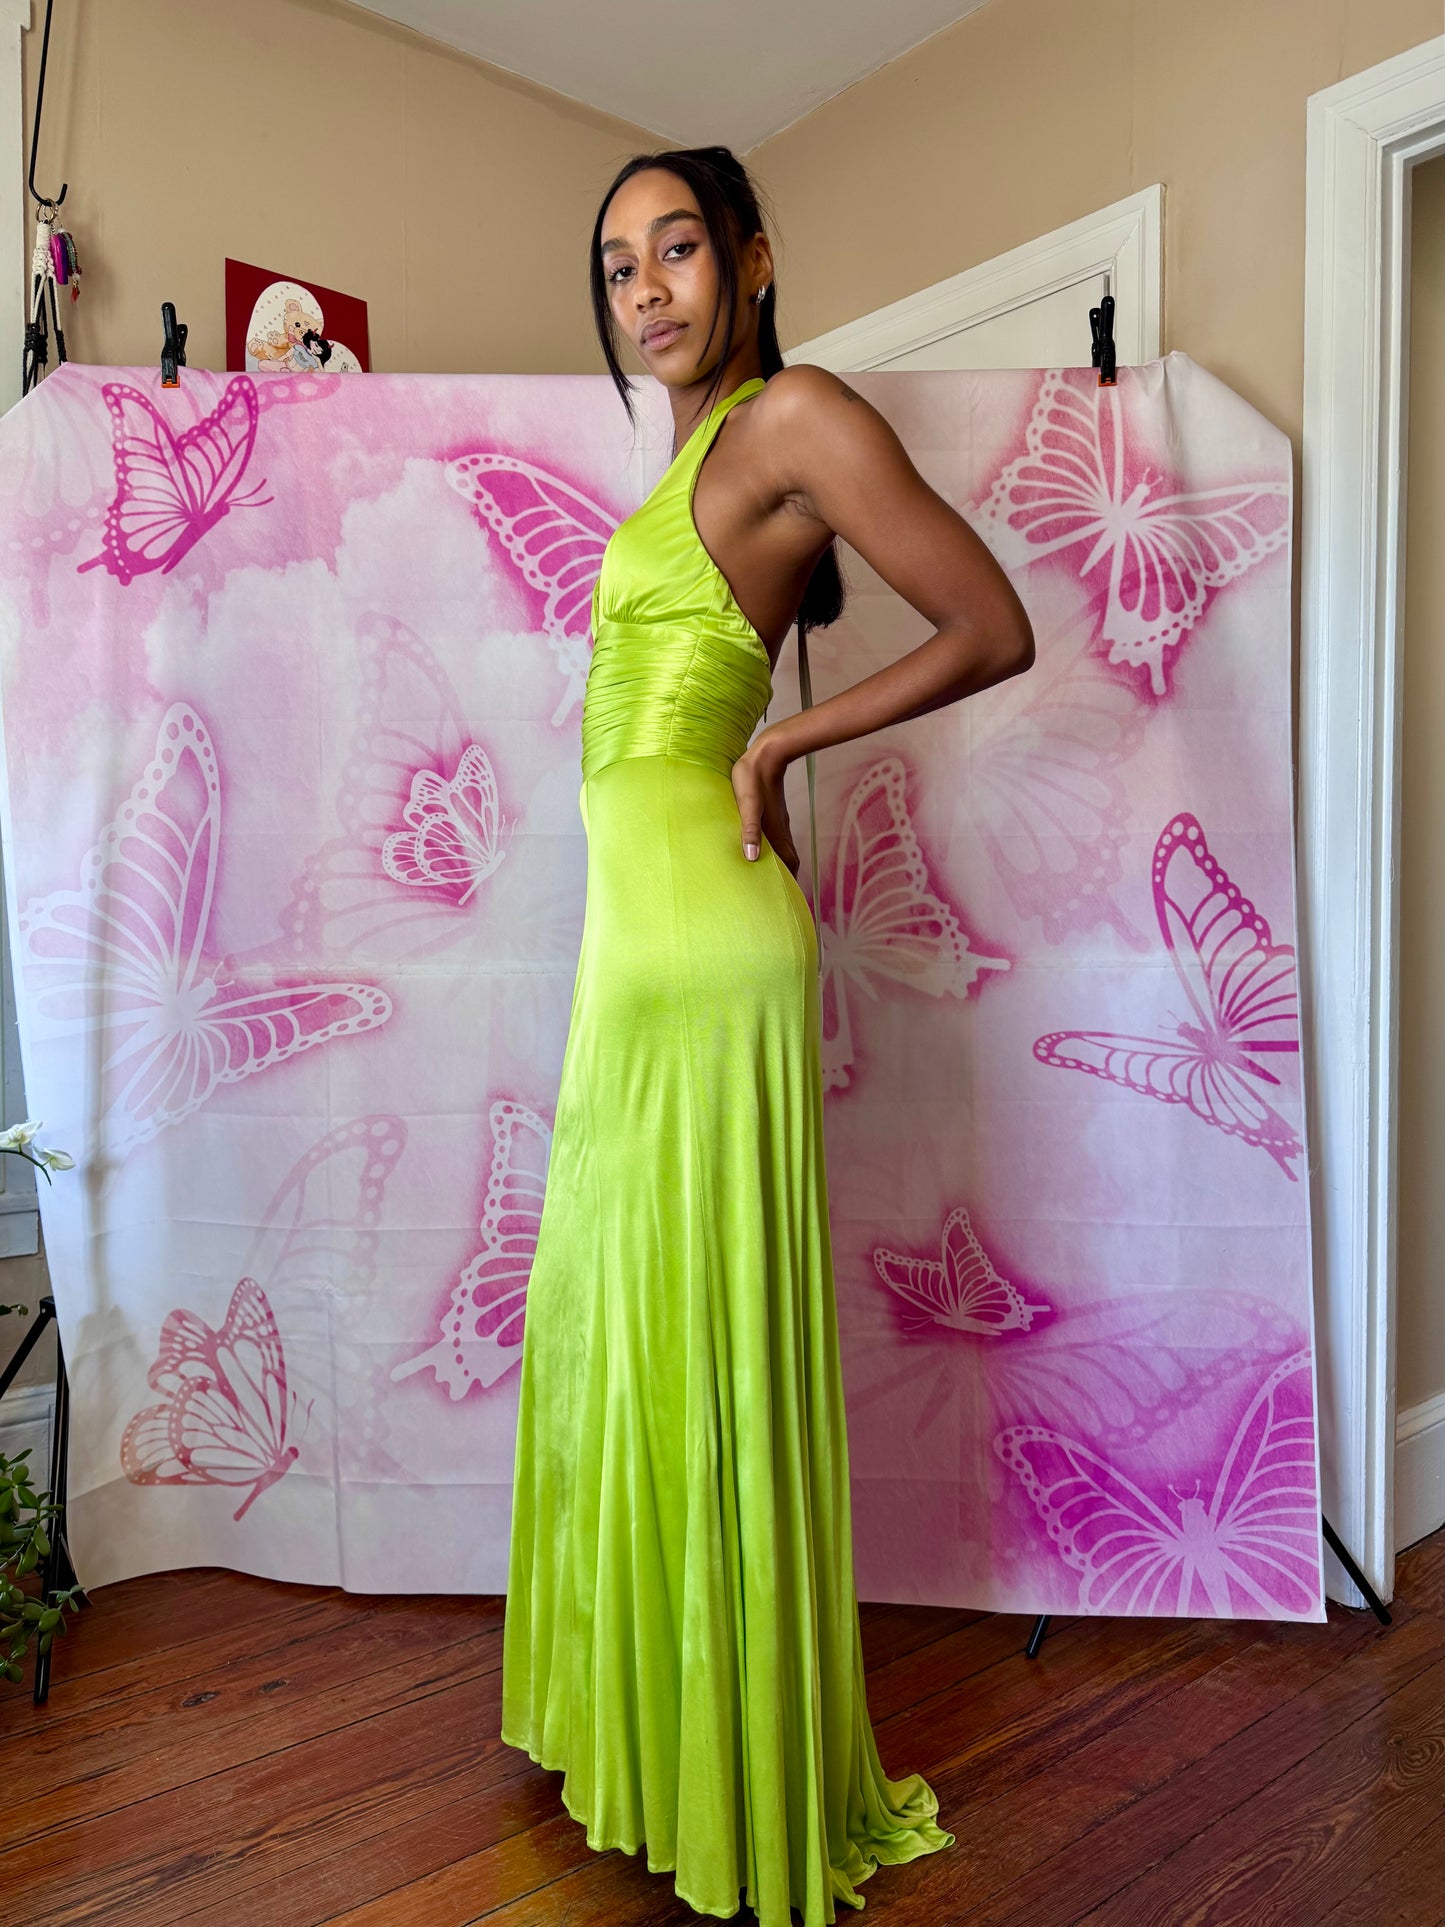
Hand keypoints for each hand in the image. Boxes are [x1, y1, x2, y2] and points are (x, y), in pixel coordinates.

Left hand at [731, 732, 798, 876]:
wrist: (767, 753)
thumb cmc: (752, 777)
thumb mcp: (747, 804)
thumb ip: (749, 830)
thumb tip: (751, 858)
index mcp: (775, 831)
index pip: (789, 862)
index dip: (790, 880)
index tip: (788, 896)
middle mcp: (780, 828)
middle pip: (789, 858)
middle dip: (786, 875)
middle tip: (777, 890)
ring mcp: (779, 820)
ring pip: (784, 847)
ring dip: (780, 861)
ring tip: (770, 874)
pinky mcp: (774, 811)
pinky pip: (778, 836)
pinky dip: (775, 848)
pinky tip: (763, 847)